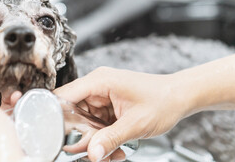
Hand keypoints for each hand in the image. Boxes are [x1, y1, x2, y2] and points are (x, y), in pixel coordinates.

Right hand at [54, 67, 185, 161]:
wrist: (180, 97)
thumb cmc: (162, 100)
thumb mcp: (136, 124)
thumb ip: (111, 139)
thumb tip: (91, 154)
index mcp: (100, 81)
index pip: (65, 95)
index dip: (56, 114)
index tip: (54, 135)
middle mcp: (97, 86)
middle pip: (72, 112)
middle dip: (79, 135)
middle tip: (90, 152)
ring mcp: (102, 96)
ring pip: (84, 122)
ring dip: (93, 140)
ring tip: (110, 153)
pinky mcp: (107, 106)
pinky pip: (95, 124)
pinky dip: (103, 138)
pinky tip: (116, 148)